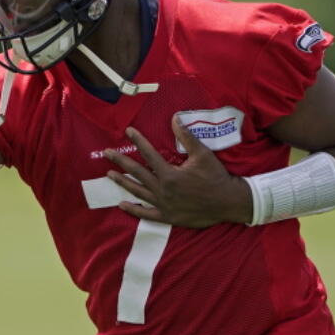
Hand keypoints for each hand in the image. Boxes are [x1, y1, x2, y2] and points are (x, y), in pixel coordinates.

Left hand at [102, 116, 252, 227]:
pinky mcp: (167, 216)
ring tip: (110, 175)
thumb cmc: (216, 177)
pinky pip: (146, 214)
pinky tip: (122, 204)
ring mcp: (163, 204)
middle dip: (120, 161)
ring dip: (123, 182)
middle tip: (106, 153)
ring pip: (138, 192)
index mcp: (170, 174)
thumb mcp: (203, 154)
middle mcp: (163, 189)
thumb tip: (175, 118)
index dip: (138, 141)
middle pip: (136, 173)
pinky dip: (134, 210)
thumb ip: (186, 137)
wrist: (228, 202)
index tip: (128, 131)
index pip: (149, 154)